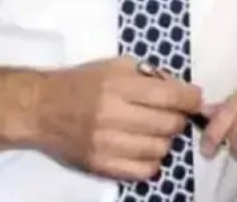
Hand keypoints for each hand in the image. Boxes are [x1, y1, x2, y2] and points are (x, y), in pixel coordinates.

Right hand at [27, 57, 202, 181]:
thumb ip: (149, 76)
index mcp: (118, 86)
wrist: (41, 108)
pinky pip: (144, 171)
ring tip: (154, 130)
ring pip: (161, 148)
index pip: (171, 97)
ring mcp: (107, 144)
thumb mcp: (115, 66)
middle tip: (171, 113)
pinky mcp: (101, 165)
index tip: (195, 98)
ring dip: (165, 139)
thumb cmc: (82, 82)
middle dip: (179, 118)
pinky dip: (152, 160)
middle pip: (170, 124)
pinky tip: (144, 148)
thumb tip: (182, 91)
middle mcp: (113, 115)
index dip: (191, 98)